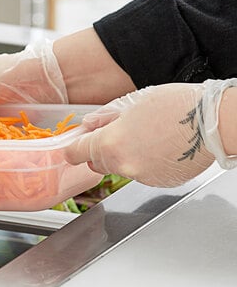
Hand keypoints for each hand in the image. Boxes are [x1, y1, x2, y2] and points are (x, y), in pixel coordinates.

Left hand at [64, 83, 214, 187]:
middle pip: (98, 163)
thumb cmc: (176, 106)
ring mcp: (142, 177)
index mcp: (110, 144)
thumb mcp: (133, 102)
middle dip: (101, 150)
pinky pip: (142, 173)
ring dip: (126, 157)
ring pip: (122, 168)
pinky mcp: (159, 183)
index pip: (76, 153)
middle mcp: (123, 165)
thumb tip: (88, 124)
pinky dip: (145, 163)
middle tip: (117, 133)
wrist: (213, 123)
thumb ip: (105, 117)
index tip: (73, 147)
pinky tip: (159, 147)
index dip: (74, 148)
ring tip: (147, 136)